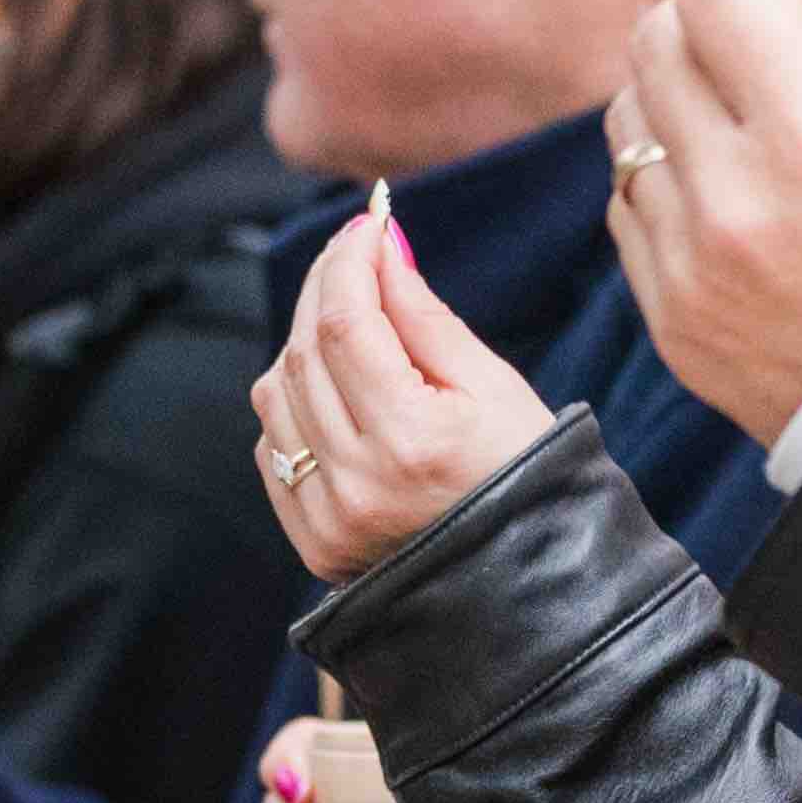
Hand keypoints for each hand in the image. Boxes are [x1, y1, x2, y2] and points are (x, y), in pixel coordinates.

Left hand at [250, 202, 548, 582]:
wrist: (527, 579)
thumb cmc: (524, 473)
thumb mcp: (491, 385)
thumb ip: (423, 315)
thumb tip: (379, 247)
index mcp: (412, 440)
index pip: (348, 324)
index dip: (350, 262)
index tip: (368, 223)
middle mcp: (357, 482)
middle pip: (304, 353)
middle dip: (325, 288)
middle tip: (354, 250)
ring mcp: (327, 519)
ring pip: (276, 395)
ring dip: (303, 342)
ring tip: (350, 319)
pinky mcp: (311, 540)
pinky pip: (273, 446)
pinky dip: (293, 403)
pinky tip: (336, 389)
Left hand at [607, 0, 801, 451]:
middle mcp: (734, 205)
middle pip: (654, 39)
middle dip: (722, 24)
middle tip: (793, 59)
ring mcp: (690, 270)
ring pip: (628, 119)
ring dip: (688, 99)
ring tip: (770, 134)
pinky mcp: (671, 322)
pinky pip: (631, 204)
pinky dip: (676, 180)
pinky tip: (748, 203)